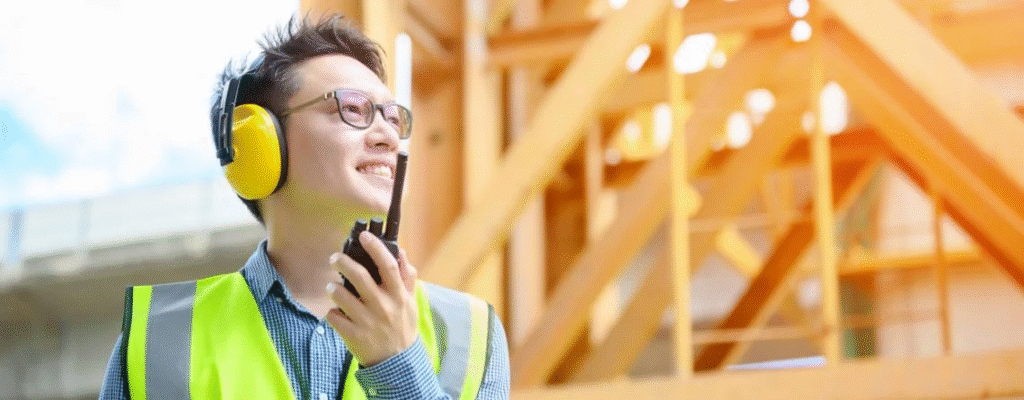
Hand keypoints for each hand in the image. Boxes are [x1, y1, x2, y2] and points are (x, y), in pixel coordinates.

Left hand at [326, 231, 418, 366]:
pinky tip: (336, 311)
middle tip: (334, 257)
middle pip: (360, 276)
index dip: (376, 247)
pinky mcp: (353, 336)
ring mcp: (367, 322)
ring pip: (341, 296)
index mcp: (398, 296)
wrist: (397, 362)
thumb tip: (401, 252)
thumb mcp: (410, 302)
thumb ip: (407, 277)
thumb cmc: (403, 327)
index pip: (388, 265)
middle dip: (343, 262)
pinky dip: (332, 311)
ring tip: (332, 286)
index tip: (364, 236)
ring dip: (332, 287)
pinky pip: (334, 316)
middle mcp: (383, 307)